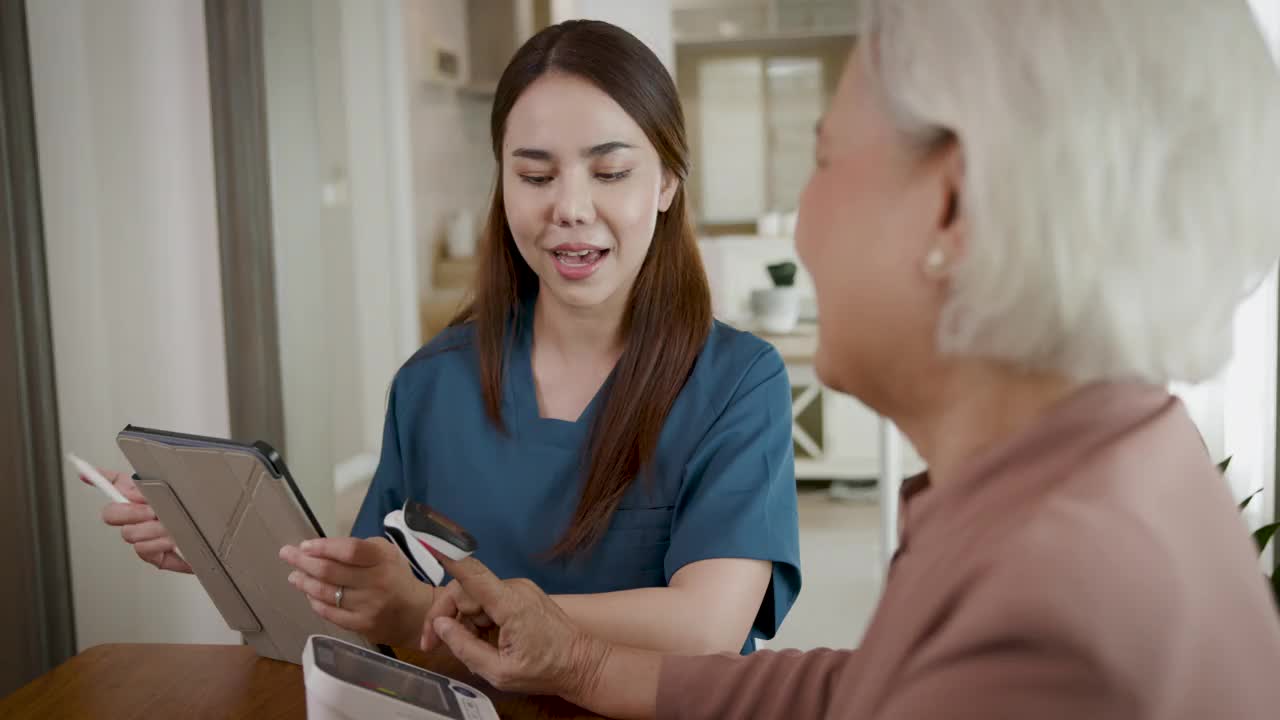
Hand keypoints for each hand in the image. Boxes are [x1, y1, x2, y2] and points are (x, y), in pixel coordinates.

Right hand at [94, 469, 191, 573]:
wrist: (219, 531)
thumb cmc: (196, 509)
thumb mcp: (175, 488)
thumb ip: (143, 480)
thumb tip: (104, 469)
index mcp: (141, 496)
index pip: (111, 485)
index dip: (97, 477)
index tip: (85, 470)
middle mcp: (138, 517)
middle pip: (111, 514)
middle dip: (131, 512)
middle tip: (152, 511)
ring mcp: (146, 538)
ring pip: (132, 536)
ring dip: (155, 530)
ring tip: (173, 526)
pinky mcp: (157, 556)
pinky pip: (147, 553)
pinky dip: (163, 546)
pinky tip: (175, 542)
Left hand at [279, 537, 433, 646]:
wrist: (415, 613)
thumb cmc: (396, 576)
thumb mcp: (387, 553)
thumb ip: (359, 549)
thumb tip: (323, 550)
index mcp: (383, 559)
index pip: (349, 551)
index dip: (324, 547)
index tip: (305, 545)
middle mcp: (376, 582)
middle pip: (331, 571)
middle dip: (304, 561)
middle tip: (286, 554)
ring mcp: (368, 606)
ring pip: (327, 593)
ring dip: (305, 583)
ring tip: (294, 576)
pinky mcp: (362, 625)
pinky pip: (331, 613)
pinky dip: (315, 602)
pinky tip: (309, 594)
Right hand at [420, 554, 609, 700]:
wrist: (581, 664)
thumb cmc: (545, 670)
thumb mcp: (499, 671)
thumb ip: (465, 647)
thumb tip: (440, 625)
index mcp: (510, 604)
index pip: (472, 574)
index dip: (448, 559)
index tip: (428, 543)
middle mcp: (514, 589)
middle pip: (465, 592)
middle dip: (445, 617)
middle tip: (433, 646)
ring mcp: (519, 590)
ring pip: (475, 599)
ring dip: (464, 623)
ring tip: (472, 652)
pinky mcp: (521, 596)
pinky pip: (488, 603)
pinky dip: (479, 622)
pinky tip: (484, 643)